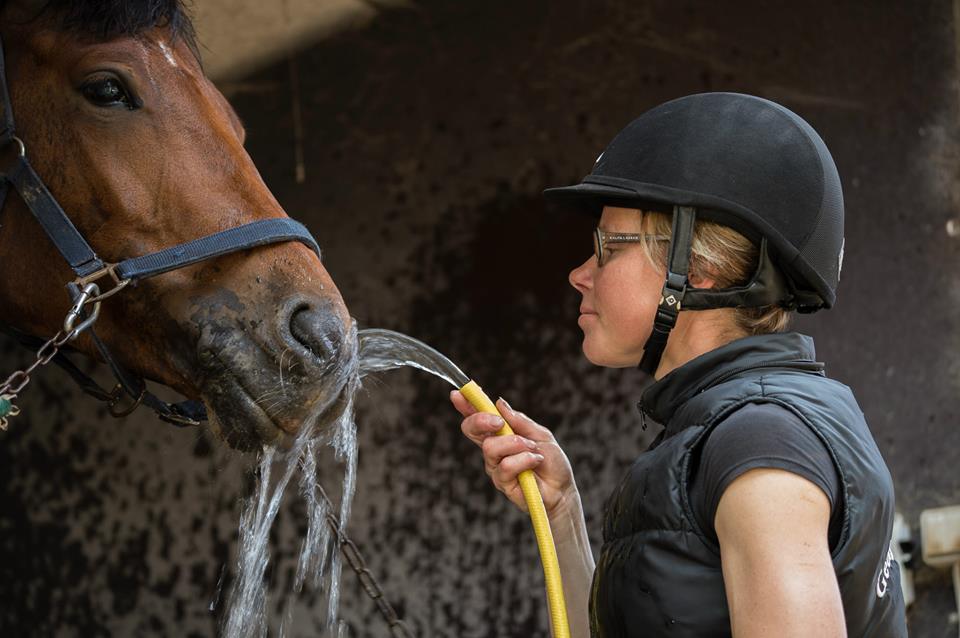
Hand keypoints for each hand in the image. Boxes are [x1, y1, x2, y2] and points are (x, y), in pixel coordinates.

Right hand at [451, 390, 576, 516]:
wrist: (562, 488)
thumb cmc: (551, 461)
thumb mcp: (539, 434)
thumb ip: (519, 420)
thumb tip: (499, 403)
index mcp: (500, 434)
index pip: (478, 418)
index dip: (465, 406)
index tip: (458, 393)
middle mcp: (493, 449)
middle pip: (471, 430)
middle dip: (481, 420)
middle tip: (499, 422)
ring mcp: (495, 466)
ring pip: (490, 447)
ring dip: (516, 444)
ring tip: (533, 449)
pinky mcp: (501, 482)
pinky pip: (505, 466)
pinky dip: (524, 460)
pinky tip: (535, 463)